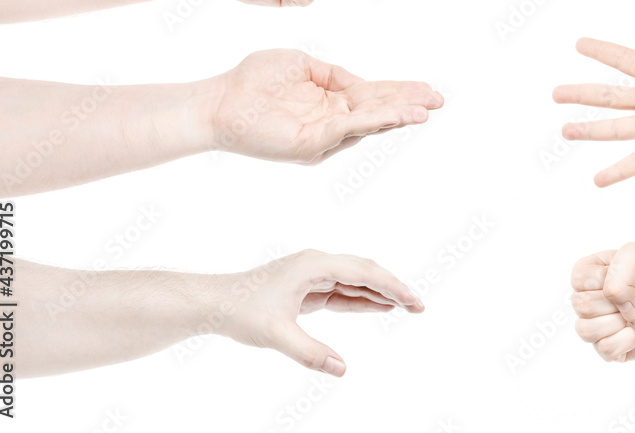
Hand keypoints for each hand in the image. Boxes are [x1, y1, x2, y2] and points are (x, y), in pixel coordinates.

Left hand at [209, 49, 442, 163]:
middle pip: (378, 113)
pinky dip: (374, 121)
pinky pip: (348, 130)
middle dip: (409, 106)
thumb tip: (360, 82)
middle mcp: (331, 123)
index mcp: (331, 102)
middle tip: (439, 101)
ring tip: (425, 110)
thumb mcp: (303, 65)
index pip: (373, 96)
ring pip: (368, 125)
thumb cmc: (254, 79)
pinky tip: (395, 114)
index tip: (427, 89)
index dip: (401, 92)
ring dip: (398, 116)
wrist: (218, 100)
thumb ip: (334, 74)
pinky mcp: (310, 146)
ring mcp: (322, 137)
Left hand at [213, 250, 423, 375]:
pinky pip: (342, 291)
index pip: (363, 272)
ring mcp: (313, 274)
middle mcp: (317, 264)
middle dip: (393, 287)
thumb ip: (310, 353)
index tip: (413, 301)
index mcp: (314, 265)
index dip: (392, 286)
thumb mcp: (276, 335)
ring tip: (408, 306)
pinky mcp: (308, 288)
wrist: (215, 303)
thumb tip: (341, 369)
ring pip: (355, 280)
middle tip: (419, 306)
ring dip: (380, 292)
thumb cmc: (241, 312)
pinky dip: (363, 299)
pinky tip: (381, 305)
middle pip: (365, 271)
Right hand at [553, 0, 634, 186]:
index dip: (602, 51)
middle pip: (608, 96)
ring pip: (614, 128)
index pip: (624, 60)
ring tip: (564, 131)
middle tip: (555, 93)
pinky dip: (617, 171)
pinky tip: (596, 180)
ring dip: (588, 130)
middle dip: (581, 94)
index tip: (578, 43)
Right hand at [571, 243, 634, 361]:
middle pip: (580, 305)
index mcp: (592, 273)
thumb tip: (616, 305)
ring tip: (634, 318)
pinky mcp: (612, 348)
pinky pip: (602, 350)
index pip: (578, 279)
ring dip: (615, 324)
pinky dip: (623, 342)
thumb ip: (618, 271)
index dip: (604, 281)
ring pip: (584, 330)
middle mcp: (592, 299)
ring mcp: (600, 325)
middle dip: (613, 303)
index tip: (630, 279)